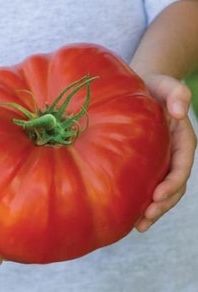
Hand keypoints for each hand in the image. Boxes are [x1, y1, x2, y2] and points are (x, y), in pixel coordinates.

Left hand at [135, 74, 196, 231]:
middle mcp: (172, 153)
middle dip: (162, 204)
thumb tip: (179, 112)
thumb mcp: (165, 84)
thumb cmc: (152, 86)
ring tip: (138, 225)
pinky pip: (146, 184)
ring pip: (160, 190)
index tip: (157, 195)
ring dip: (152, 209)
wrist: (140, 89)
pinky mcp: (144, 163)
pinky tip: (128, 212)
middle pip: (173, 185)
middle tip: (145, 220)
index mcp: (181, 139)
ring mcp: (159, 160)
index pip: (181, 166)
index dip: (173, 182)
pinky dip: (140, 200)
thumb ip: (176, 93)